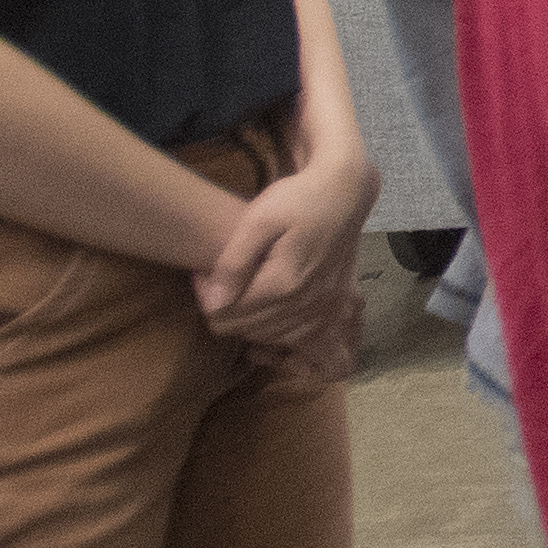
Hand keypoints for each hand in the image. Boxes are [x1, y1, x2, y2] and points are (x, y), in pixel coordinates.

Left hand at [198, 153, 372, 378]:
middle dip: (226, 310)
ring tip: (245, 300)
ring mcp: (326, 311)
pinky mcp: (338, 311)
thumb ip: (232, 264)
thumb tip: (213, 305)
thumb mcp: (257, 221)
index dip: (206, 298)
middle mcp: (308, 305)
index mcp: (283, 284)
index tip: (204, 274)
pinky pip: (319, 353)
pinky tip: (277, 332)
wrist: (344, 193)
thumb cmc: (297, 200)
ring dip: (253, 328)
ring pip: (274, 341)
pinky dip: (294, 350)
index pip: (227, 315)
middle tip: (221, 282)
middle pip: (247, 331)